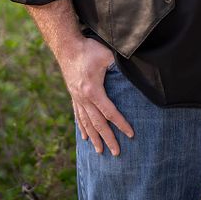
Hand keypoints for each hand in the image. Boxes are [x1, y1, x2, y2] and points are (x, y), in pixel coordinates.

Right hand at [59, 37, 133, 154]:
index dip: (121, 124)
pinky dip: (82, 127)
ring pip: (87, 123)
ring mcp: (77, 98)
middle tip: (116, 153)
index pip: (110, 112)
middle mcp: (84, 98)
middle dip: (108, 139)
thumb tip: (134, 70)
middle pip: (98, 123)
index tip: (130, 134)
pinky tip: (85, 137)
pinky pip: (78, 115)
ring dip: (94, 138)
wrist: (67, 46)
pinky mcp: (73, 95)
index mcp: (93, 90)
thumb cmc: (89, 49)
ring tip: (99, 151)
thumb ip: (118, 65)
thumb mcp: (107, 55)